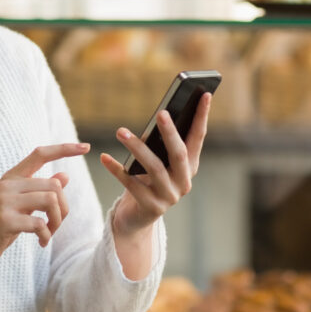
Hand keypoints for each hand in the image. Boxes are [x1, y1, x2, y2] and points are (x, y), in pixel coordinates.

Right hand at [0, 142, 89, 275]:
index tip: (86, 147)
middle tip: (55, 226)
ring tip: (49, 234)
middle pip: (54, 186)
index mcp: (12, 177)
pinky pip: (40, 224)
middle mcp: (8, 184)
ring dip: (57, 222)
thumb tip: (65, 176)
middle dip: (63, 209)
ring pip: (51, 201)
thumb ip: (40, 190)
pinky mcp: (5, 220)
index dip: (64, 149)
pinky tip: (42, 243)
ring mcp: (5, 201)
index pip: (40, 154)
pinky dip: (47, 236)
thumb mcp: (20, 206)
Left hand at [99, 92, 210, 237]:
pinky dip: (117, 170)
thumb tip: (157, 118)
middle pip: (179, 154)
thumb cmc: (146, 181)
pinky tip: (105, 157)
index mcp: (189, 167)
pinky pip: (131, 185)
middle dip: (171, 133)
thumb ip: (158, 145)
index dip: (202, 117)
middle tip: (161, 113)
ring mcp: (169, 197)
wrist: (137, 217)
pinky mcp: (151, 208)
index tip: (205, 94)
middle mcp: (183, 182)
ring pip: (154, 168)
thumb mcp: (156, 162)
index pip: (198, 138)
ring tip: (120, 131)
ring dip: (137, 148)